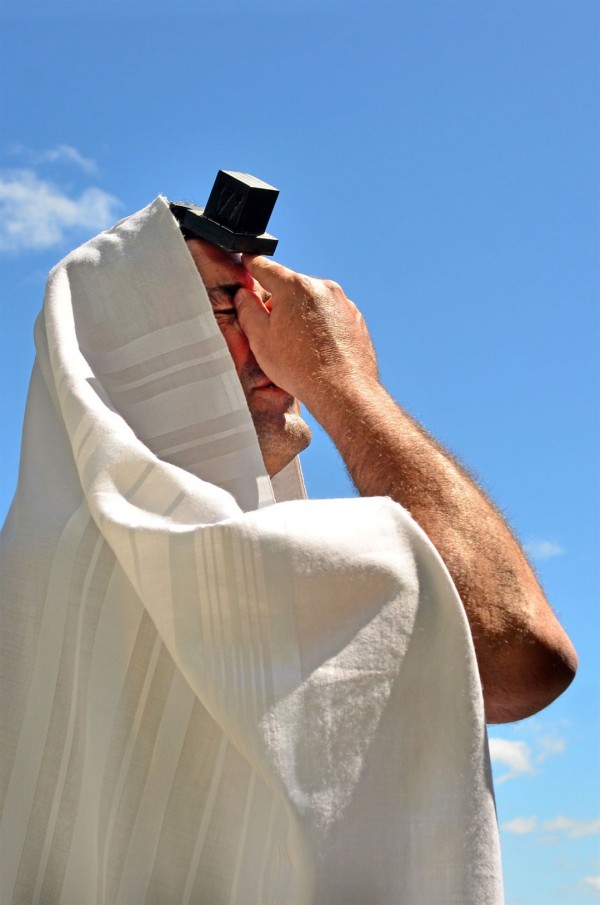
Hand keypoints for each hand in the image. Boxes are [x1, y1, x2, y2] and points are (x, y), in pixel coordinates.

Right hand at [234, 255, 378, 414]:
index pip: (265, 267)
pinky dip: (321, 327)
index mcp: (294, 287)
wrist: (343, 390)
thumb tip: (243, 296)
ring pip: (312, 302)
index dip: (252, 264)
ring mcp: (342, 302)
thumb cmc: (301, 368)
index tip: (248, 261)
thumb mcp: (260, 340)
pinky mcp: (355, 318)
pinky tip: (317, 351)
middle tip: (275, 333)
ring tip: (299, 348)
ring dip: (301, 316)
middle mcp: (321, 288)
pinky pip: (330, 316)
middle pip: (291, 287)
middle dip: (280, 303)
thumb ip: (247, 311)